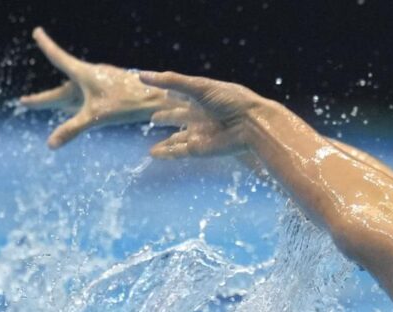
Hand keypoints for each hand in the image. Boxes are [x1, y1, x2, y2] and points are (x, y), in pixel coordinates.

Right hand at [19, 27, 167, 147]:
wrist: (159, 99)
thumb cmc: (128, 104)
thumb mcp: (96, 116)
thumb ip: (73, 129)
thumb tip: (50, 145)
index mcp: (83, 75)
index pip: (58, 58)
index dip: (47, 45)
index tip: (37, 31)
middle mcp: (91, 76)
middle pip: (62, 90)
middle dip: (45, 99)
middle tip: (25, 102)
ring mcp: (103, 83)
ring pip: (76, 93)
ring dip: (62, 100)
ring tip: (51, 108)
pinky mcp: (114, 91)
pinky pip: (90, 97)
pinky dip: (80, 103)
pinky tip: (83, 109)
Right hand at [140, 71, 266, 158]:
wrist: (251, 125)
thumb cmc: (230, 101)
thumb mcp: (199, 86)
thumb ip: (171, 81)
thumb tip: (141, 76)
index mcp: (203, 98)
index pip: (183, 94)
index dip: (173, 93)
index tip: (163, 92)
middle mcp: (200, 115)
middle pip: (179, 116)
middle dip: (168, 117)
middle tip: (154, 118)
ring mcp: (200, 133)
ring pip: (178, 138)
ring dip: (166, 142)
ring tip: (152, 148)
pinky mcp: (199, 149)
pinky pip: (179, 152)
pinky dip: (166, 153)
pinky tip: (153, 154)